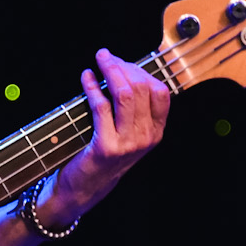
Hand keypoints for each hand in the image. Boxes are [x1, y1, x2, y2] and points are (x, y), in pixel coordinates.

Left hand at [44, 49, 171, 222]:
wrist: (84, 189)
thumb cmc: (102, 155)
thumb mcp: (127, 134)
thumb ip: (131, 108)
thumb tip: (122, 71)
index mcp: (155, 132)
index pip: (161, 92)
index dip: (142, 71)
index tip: (124, 62)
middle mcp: (146, 138)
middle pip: (143, 87)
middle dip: (123, 66)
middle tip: (106, 56)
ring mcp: (128, 143)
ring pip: (126, 94)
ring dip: (111, 70)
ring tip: (99, 60)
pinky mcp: (106, 146)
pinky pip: (101, 107)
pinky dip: (92, 86)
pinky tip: (86, 77)